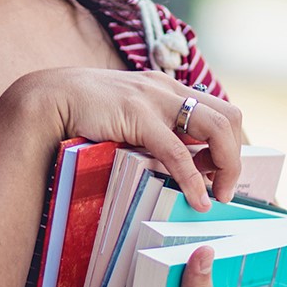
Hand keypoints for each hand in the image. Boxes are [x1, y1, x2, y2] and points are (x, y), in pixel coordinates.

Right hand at [16, 67, 243, 211]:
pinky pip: (178, 152)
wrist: (50, 97)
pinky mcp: (139, 116)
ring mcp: (155, 99)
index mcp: (169, 88)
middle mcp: (169, 89)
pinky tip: (197, 198)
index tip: (220, 173)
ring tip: (217, 196)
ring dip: (226, 166)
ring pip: (216, 129)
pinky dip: (194, 179)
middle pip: (229, 117)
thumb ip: (154, 129)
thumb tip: (178, 161)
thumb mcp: (130, 115)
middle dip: (235, 157)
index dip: (230, 144)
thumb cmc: (85, 111)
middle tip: (225, 188)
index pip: (221, 110)